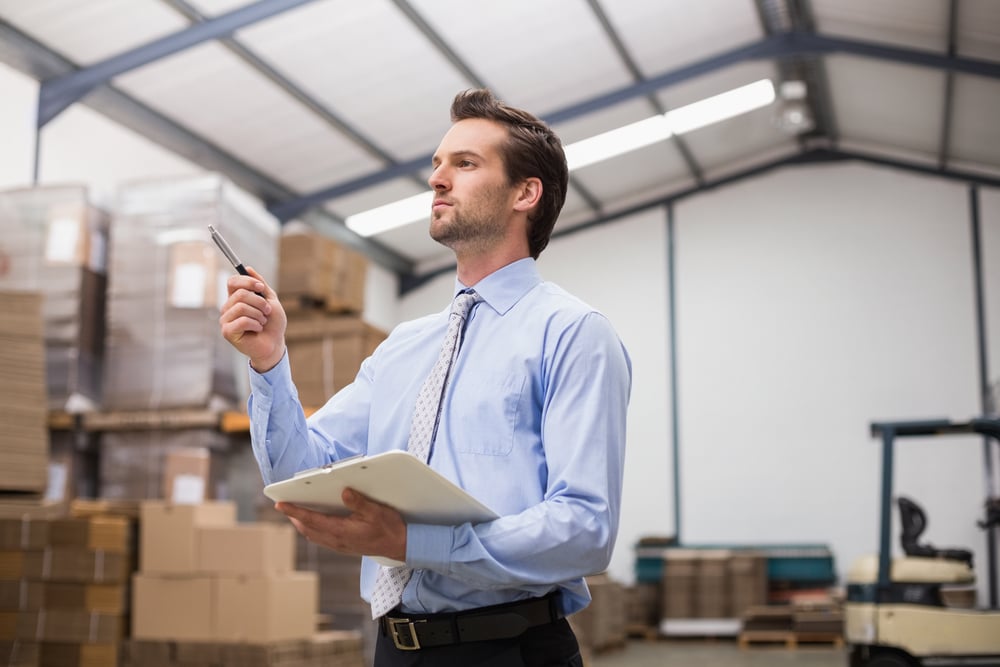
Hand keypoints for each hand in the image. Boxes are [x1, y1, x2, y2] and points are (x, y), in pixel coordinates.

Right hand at [218, 266, 286, 371]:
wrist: (275, 344)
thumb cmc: (273, 324)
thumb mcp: (271, 300)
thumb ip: (260, 285)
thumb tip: (247, 268)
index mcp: (236, 299)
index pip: (232, 282)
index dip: (247, 281)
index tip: (261, 287)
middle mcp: (228, 308)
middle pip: (240, 294)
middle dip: (259, 302)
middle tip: (267, 311)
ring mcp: (226, 320)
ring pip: (241, 307)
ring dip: (259, 315)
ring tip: (263, 322)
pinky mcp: (227, 332)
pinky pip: (242, 320)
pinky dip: (256, 324)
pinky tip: (258, 330)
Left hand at [275, 488, 406, 561]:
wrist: (400, 547)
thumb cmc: (389, 528)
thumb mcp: (376, 511)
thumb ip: (359, 502)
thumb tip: (344, 492)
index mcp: (342, 531)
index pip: (311, 520)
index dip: (294, 512)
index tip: (280, 505)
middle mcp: (337, 540)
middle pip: (307, 529)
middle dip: (294, 517)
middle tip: (284, 505)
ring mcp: (340, 545)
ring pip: (313, 535)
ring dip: (302, 524)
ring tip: (296, 513)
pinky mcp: (344, 546)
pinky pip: (321, 538)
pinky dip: (313, 529)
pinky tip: (316, 522)